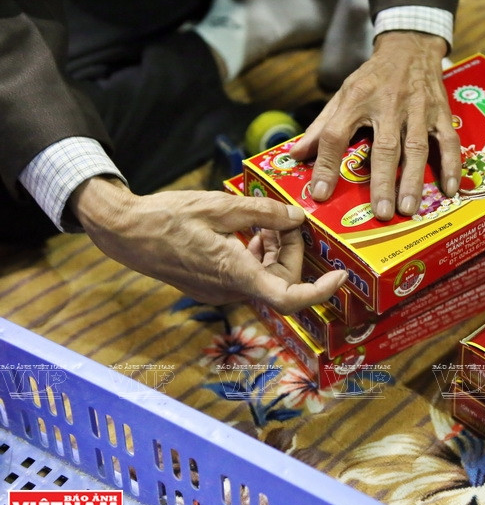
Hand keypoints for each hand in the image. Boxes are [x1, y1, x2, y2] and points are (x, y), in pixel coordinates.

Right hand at [69, 177, 346, 313]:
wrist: (124, 232)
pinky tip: (248, 229)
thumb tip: (296, 217)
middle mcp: (230, 291)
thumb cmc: (167, 218)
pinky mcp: (212, 285)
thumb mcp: (220, 206)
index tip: (340, 276)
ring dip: (273, 250)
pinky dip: (256, 253)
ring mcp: (220, 291)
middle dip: (290, 250)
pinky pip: (247, 274)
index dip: (320, 292)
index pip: (289, 298)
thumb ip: (263, 213)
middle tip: (285, 218)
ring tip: (264, 218)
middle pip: (281, 280)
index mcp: (236, 274)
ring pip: (265, 276)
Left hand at [289, 31, 460, 220]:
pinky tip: (449, 189)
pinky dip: (451, 165)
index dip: (327, 165)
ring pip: (417, 148)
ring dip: (414, 179)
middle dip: (383, 181)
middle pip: (385, 147)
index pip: (336, 134)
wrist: (410, 46)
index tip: (321, 194)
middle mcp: (388, 103)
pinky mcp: (441, 112)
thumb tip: (294, 155)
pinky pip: (448, 141)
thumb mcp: (343, 94)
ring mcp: (418, 108)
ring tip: (409, 209)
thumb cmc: (372, 77)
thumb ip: (321, 126)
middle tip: (380, 213)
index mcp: (357, 99)